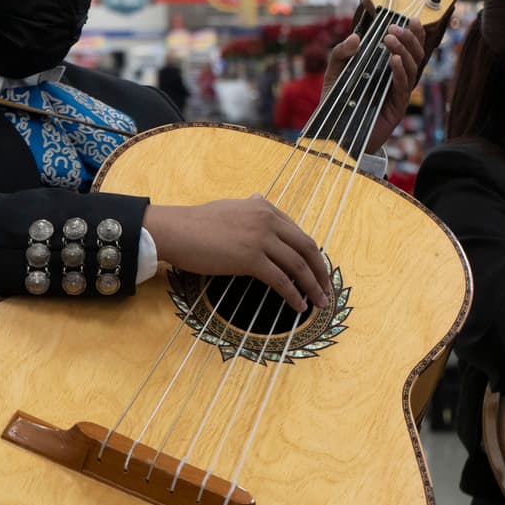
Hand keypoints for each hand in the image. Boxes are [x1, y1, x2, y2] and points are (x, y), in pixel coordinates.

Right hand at [143, 196, 331, 311]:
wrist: (177, 230)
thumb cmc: (198, 222)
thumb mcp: (232, 207)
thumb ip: (250, 206)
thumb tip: (259, 198)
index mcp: (265, 208)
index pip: (298, 232)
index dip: (312, 254)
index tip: (318, 269)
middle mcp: (268, 220)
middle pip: (306, 247)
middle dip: (321, 270)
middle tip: (327, 288)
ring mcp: (261, 239)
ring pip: (298, 265)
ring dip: (313, 286)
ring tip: (319, 301)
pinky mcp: (251, 258)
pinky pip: (280, 280)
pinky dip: (293, 295)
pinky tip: (298, 306)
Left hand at [325, 18, 425, 152]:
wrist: (335, 132)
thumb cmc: (337, 102)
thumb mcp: (335, 73)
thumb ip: (341, 53)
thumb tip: (356, 37)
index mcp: (386, 69)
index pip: (407, 48)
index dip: (414, 34)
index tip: (411, 19)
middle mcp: (396, 80)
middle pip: (415, 56)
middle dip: (409, 39)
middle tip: (394, 29)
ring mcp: (398, 94)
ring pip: (413, 69)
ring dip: (403, 51)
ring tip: (390, 40)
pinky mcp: (396, 108)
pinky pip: (403, 87)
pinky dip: (400, 71)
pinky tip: (393, 60)